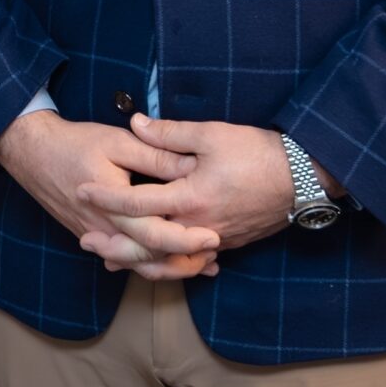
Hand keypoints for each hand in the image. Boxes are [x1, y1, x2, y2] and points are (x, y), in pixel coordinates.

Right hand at [0, 108, 220, 280]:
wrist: (31, 153)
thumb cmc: (73, 144)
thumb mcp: (116, 142)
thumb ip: (154, 156)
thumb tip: (191, 165)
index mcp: (113, 207)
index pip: (155, 235)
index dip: (187, 240)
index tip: (214, 236)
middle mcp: (104, 230)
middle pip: (150, 259)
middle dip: (185, 262)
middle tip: (215, 255)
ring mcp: (96, 237)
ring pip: (137, 265)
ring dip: (170, 268)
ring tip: (201, 264)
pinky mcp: (92, 236)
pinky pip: (124, 259)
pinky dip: (150, 262)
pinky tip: (171, 260)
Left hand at [76, 116, 298, 254]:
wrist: (304, 178)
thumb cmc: (258, 152)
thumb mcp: (211, 135)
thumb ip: (169, 133)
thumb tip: (135, 122)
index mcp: (191, 197)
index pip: (137, 203)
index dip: (106, 197)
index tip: (81, 190)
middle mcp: (199, 225)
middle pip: (147, 244)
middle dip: (114, 244)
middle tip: (85, 240)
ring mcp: (215, 239)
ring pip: (169, 260)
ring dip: (138, 261)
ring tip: (112, 259)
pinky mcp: (227, 244)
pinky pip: (190, 261)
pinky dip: (168, 263)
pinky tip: (153, 262)